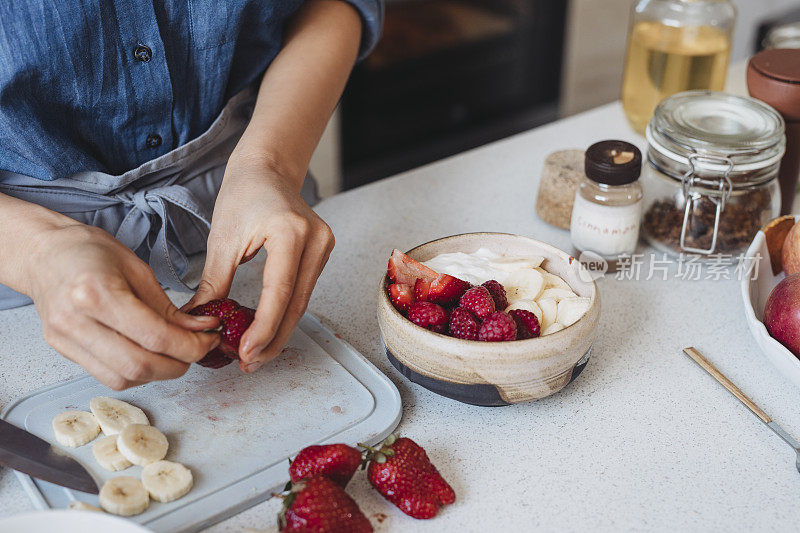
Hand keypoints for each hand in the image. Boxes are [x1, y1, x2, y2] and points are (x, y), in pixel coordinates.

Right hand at [28, 224, 219, 388]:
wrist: (43, 253)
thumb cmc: (89, 252)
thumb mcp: (138, 269)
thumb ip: (168, 307)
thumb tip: (201, 331)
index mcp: (96, 292)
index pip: (154, 336)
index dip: (190, 345)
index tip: (208, 340)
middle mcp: (76, 321)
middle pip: (138, 365)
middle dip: (178, 364)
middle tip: (196, 350)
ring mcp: (65, 340)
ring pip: (122, 378)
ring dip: (157, 373)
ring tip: (174, 354)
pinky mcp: (63, 351)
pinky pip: (107, 376)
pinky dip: (136, 373)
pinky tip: (149, 356)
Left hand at [186, 156, 334, 372]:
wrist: (267, 168)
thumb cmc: (243, 194)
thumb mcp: (222, 239)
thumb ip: (215, 284)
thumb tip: (201, 323)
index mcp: (291, 233)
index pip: (280, 293)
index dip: (264, 328)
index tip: (245, 353)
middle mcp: (316, 241)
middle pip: (296, 305)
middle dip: (272, 339)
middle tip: (249, 364)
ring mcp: (323, 247)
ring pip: (301, 302)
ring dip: (279, 331)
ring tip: (254, 354)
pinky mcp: (321, 254)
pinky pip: (302, 291)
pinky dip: (284, 313)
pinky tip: (266, 329)